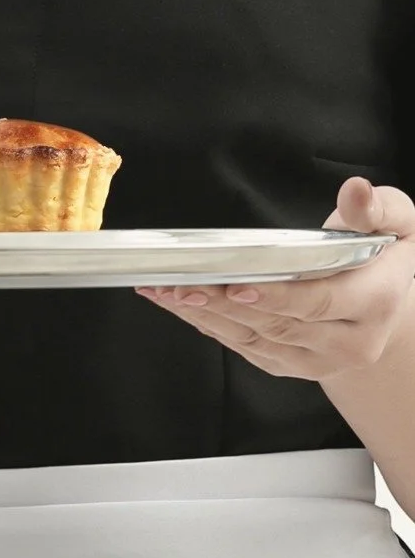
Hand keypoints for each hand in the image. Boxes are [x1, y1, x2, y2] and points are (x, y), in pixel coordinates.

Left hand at [133, 178, 414, 382]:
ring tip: (166, 291)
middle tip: (180, 283)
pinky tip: (182, 306)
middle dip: (223, 303)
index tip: (235, 285)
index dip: (275, 296)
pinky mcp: (292, 367)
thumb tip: (356, 190)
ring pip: (254, 340)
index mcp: (376, 302)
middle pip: (278, 324)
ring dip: (205, 316)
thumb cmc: (383, 257)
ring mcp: (319, 360)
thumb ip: (375, 208)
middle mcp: (350, 341)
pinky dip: (210, 326)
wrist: (387, 308)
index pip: (318, 302)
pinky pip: (245, 349)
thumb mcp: (396, 223)